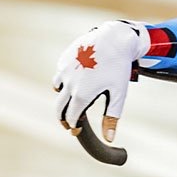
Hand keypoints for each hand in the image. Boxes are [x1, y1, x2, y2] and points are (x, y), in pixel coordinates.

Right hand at [52, 20, 149, 141]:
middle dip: (63, 117)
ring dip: (63, 97)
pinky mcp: (64, 59)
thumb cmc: (118, 67)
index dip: (73, 126)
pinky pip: (60, 74)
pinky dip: (65, 80)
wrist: (113, 39)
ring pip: (58, 89)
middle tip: (68, 123)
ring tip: (72, 100)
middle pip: (59, 108)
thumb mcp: (118, 94)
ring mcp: (64, 70)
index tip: (76, 130)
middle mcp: (69, 84)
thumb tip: (109, 138)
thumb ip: (112, 117)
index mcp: (82, 95)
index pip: (71, 118)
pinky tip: (76, 80)